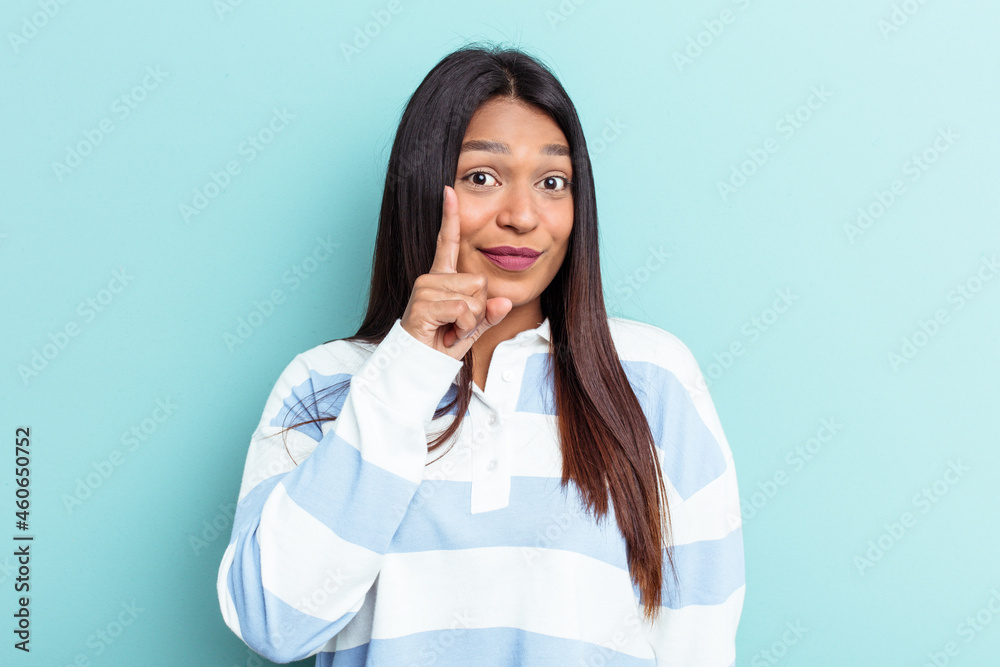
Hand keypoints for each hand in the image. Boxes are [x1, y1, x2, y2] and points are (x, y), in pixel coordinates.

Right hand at [400, 185, 511, 359]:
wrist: (417, 366)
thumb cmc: (441, 345)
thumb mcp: (472, 328)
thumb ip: (488, 314)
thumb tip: (505, 301)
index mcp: (442, 278)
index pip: (447, 242)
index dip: (450, 217)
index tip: (449, 190)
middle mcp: (431, 278)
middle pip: (479, 282)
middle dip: (478, 309)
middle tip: (458, 324)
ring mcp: (425, 289)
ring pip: (473, 297)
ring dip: (469, 321)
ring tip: (450, 329)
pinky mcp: (423, 304)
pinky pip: (463, 309)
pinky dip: (462, 327)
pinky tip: (445, 333)